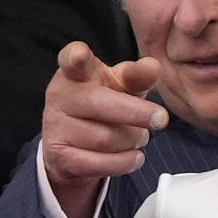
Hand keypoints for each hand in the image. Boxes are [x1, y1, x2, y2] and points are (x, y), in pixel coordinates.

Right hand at [41, 41, 168, 217]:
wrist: (75, 142)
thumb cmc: (105, 102)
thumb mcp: (122, 85)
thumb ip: (137, 75)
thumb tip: (153, 66)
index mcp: (75, 72)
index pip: (71, 59)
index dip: (75, 56)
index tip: (80, 54)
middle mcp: (60, 95)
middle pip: (102, 104)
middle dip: (137, 113)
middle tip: (161, 119)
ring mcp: (55, 125)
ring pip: (106, 138)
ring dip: (133, 140)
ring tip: (139, 136)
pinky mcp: (58, 155)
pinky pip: (99, 163)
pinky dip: (124, 162)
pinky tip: (135, 157)